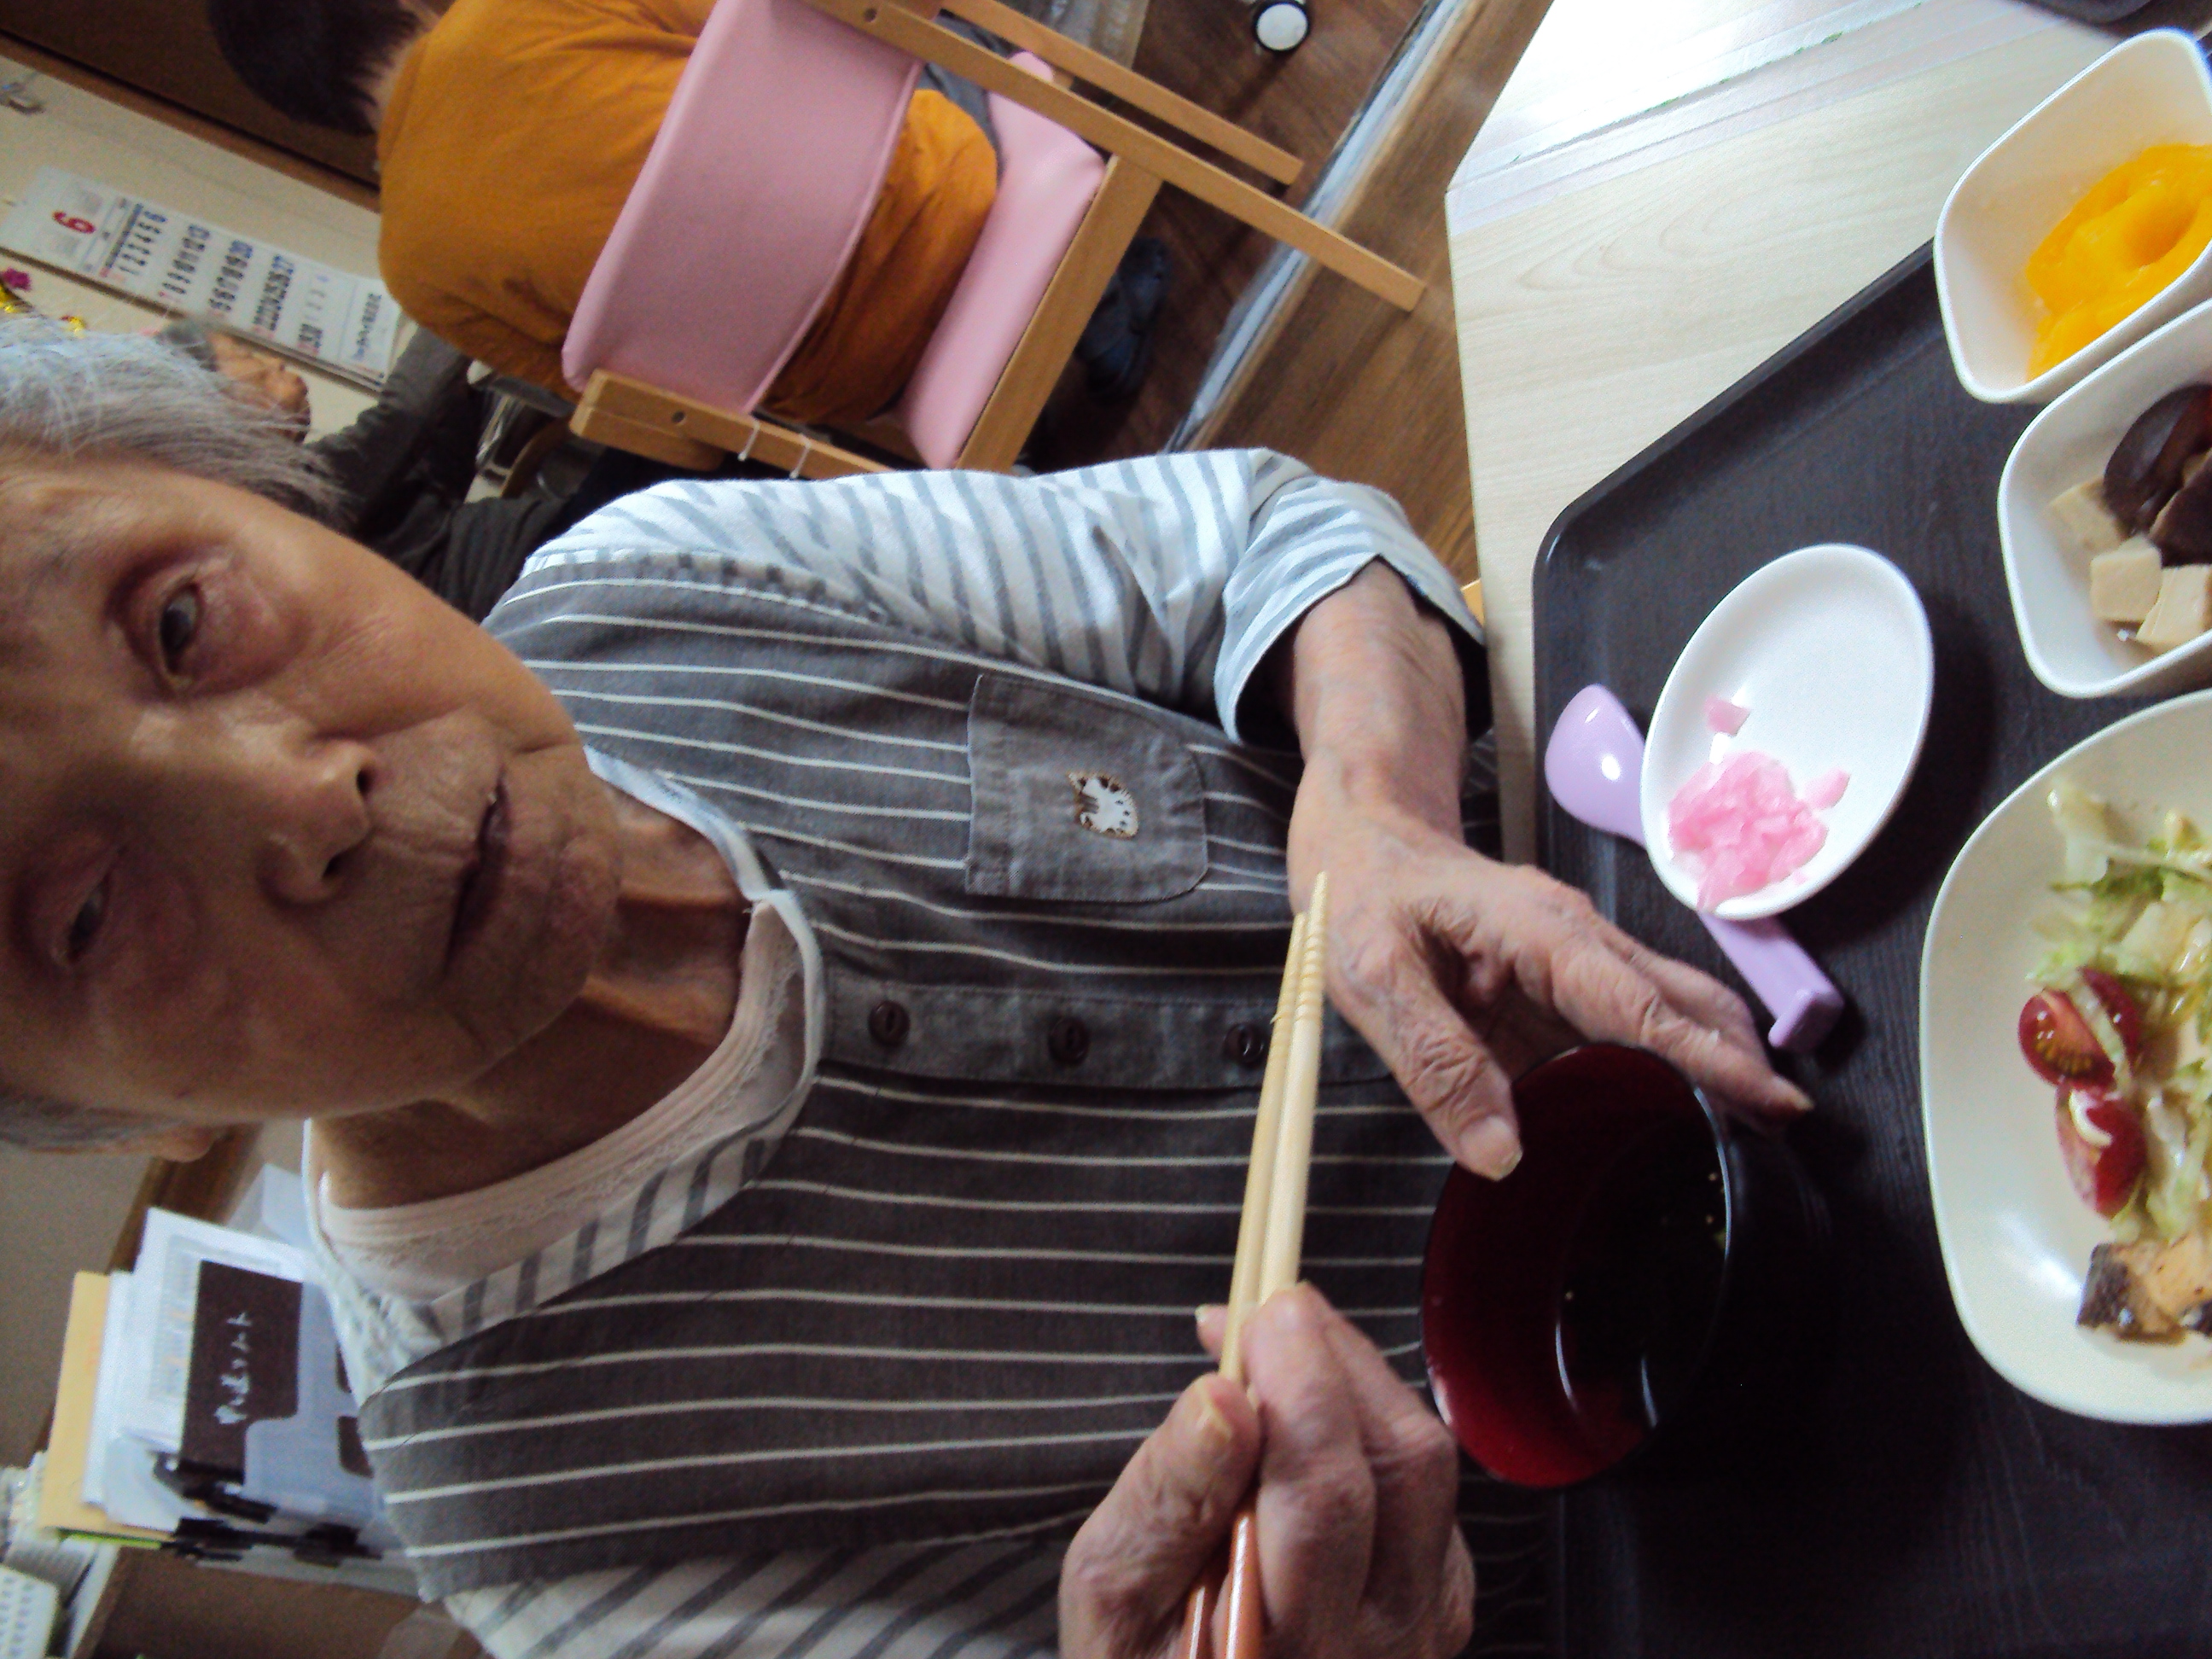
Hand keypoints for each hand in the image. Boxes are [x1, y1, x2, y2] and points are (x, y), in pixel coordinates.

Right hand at [1060, 1286, 1473, 1658]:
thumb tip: (1220, 1395)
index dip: (1299, 1388)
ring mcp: (1428, 1619)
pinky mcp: (1443, 1591)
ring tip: (1278, 1340)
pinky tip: (1306, 1399)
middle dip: (1333, 1359)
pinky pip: (1425, 1479)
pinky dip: (1368, 1415)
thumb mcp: (1113, 1592)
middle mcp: (1384, 1640)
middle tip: (1267, 1306)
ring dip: (1354, 1376)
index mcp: (1292, 1647)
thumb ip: (1166, 1499)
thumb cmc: (1148, 1649)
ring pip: (1423, 1461)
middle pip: (1399, 1465)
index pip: (1325, 1498)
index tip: (1252, 1316)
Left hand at [1292, 793, 1810, 1177]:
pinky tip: (1679, 1109)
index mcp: (1541, 932)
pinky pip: (1627, 1023)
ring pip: (1668, 1009)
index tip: (1775, 1101)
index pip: (1644, 1006)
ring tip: (1755, 1133)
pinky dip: (1667, 1062)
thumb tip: (1501, 1151)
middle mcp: (1576, 939)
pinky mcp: (1560, 981)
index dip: (1713, 1059)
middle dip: (1742, 1062)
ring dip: (1714, 1062)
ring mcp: (1574, 958)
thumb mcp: (1375, 978)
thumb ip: (1436, 1064)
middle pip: (1684, 1001)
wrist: (1361, 841)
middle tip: (1784, 1132)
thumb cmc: (1364, 895)